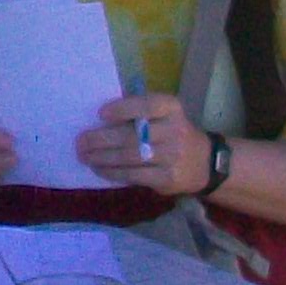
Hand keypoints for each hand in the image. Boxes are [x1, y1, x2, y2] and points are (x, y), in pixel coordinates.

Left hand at [78, 93, 212, 196]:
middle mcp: (174, 131)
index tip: (100, 114)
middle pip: (132, 135)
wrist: (204, 163)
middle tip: (80, 141)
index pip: (146, 106)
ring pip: (129, 157)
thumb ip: (141, 112)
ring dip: (102, 157)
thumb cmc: (174, 133)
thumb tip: (100, 118)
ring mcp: (171, 157)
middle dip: (101, 139)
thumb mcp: (165, 115)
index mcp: (171, 108)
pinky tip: (99, 169)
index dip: (122, 109)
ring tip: (84, 156)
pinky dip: (112, 172)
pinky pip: (133, 175)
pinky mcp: (167, 178)